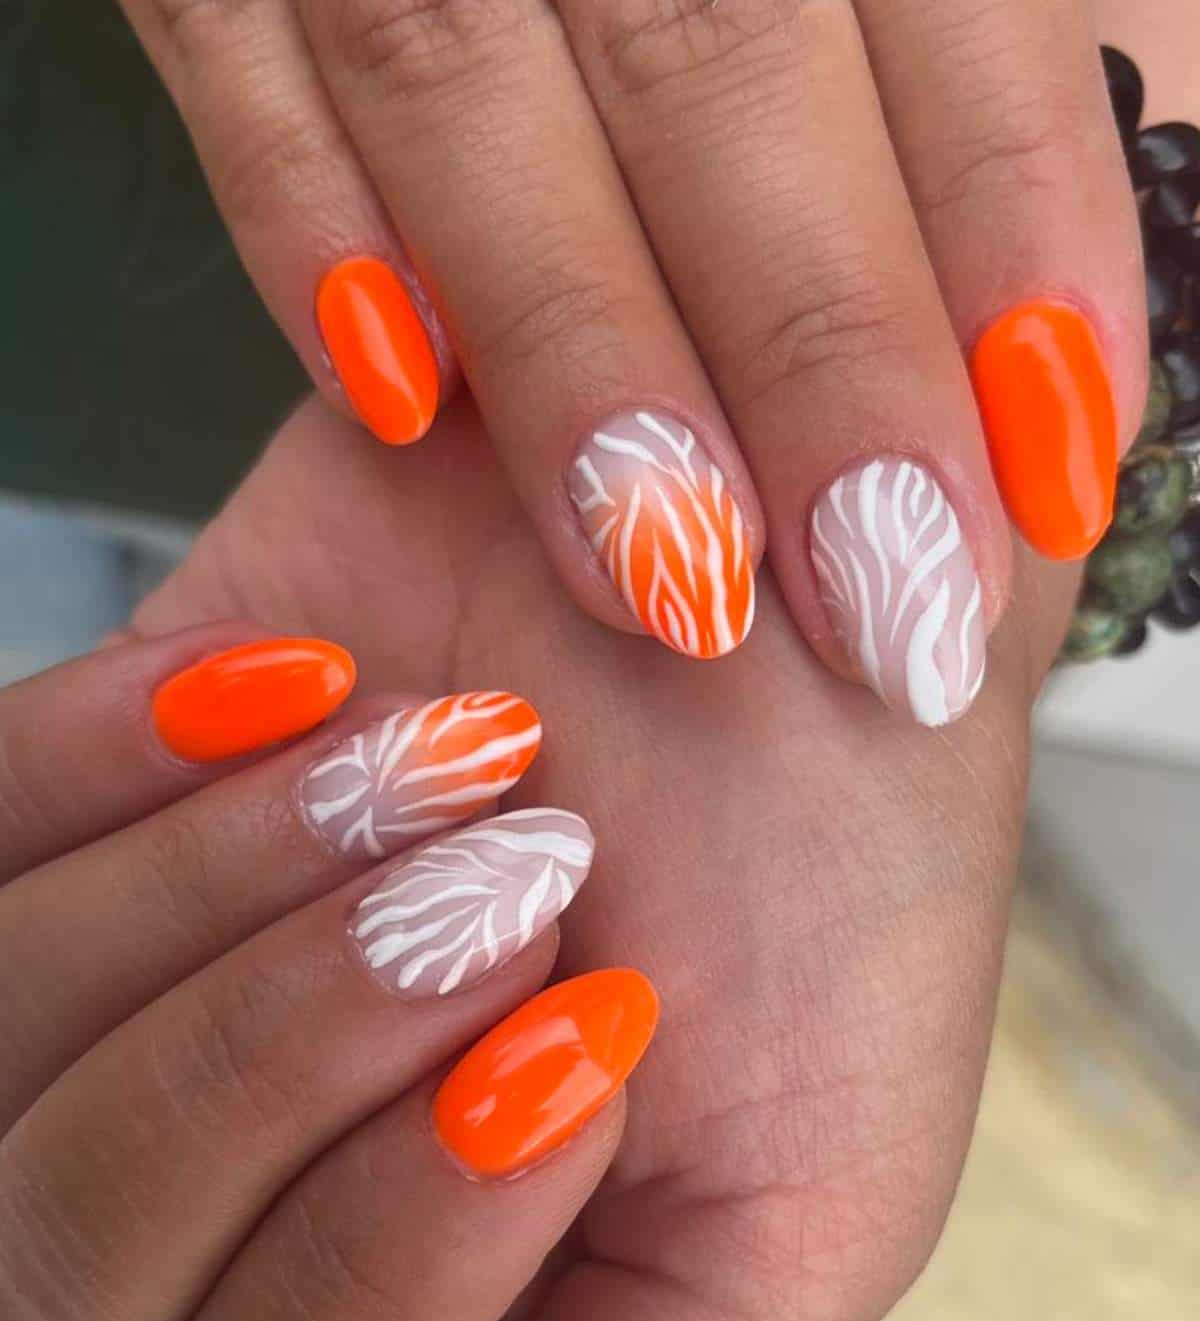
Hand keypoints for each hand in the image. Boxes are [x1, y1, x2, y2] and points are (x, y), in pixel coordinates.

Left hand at [83, 390, 1080, 1320]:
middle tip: (521, 877)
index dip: (403, 1263)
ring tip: (452, 745)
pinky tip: (304, 677)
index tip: (600, 1036)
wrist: (788, 593)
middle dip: (295, 1058)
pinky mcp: (70, 816)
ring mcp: (128, 1012)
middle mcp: (234, 1211)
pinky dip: (117, 759)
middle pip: (74, 1274)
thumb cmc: (825, 894)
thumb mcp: (814, 1208)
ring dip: (232, 895)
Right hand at [122, 0, 1141, 713]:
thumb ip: (967, 102)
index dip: (1013, 237)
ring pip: (465, 76)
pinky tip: (396, 406)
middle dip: (813, 344)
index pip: (954, 12)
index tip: (1052, 468)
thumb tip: (1055, 351)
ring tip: (672, 581)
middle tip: (878, 587)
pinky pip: (232, 53)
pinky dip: (304, 221)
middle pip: (720, 65)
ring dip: (577, 347)